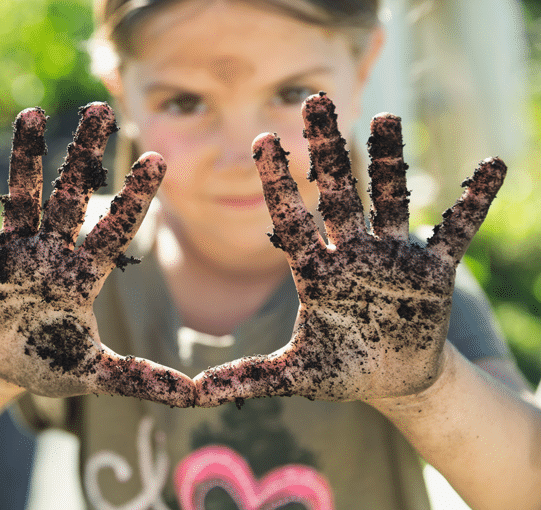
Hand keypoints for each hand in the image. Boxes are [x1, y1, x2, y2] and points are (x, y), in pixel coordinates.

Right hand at [0, 103, 194, 406]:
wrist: (2, 368)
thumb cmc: (52, 363)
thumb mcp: (98, 374)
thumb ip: (142, 378)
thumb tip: (195, 393)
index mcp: (83, 274)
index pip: (113, 228)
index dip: (133, 197)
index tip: (157, 159)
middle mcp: (51, 252)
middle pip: (70, 195)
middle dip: (83, 155)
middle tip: (99, 109)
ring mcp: (12, 252)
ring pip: (20, 195)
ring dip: (25, 157)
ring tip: (32, 114)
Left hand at [195, 93, 505, 406]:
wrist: (392, 380)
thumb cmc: (341, 370)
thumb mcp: (295, 376)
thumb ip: (248, 378)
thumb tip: (195, 393)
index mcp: (316, 274)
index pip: (293, 220)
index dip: (279, 183)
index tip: (264, 139)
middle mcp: (352, 255)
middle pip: (337, 193)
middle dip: (327, 150)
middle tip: (315, 101)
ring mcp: (392, 259)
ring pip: (389, 199)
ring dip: (389, 160)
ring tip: (385, 116)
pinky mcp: (432, 271)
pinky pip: (456, 229)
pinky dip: (474, 201)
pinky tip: (492, 166)